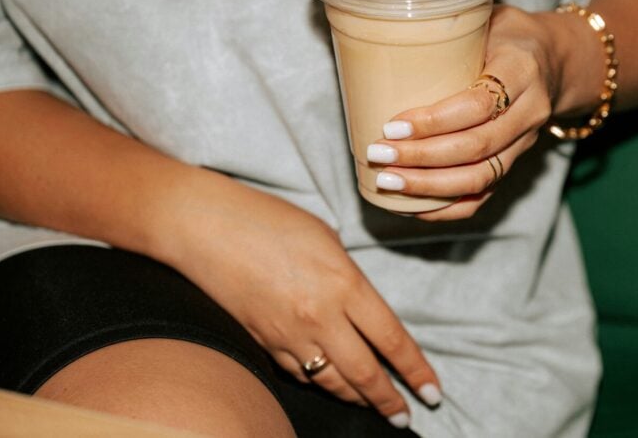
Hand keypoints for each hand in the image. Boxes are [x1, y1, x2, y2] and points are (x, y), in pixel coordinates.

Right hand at [165, 179, 440, 424]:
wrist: (205, 228)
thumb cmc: (269, 220)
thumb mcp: (326, 238)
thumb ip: (348, 277)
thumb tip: (361, 303)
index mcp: (344, 285)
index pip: (392, 340)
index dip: (416, 371)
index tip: (432, 390)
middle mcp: (320, 318)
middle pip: (365, 374)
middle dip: (389, 401)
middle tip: (405, 417)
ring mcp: (288, 336)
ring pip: (331, 382)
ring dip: (356, 398)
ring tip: (374, 405)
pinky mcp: (263, 343)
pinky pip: (298, 375)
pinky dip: (319, 383)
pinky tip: (330, 384)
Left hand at [366, 5, 562, 220]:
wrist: (555, 58)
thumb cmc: (507, 33)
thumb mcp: (487, 16)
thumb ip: (448, 25)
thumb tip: (382, 27)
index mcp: (522, 69)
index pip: (478, 105)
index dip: (433, 121)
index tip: (391, 124)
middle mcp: (529, 110)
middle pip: (477, 147)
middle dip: (422, 158)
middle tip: (378, 155)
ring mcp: (525, 141)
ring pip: (481, 176)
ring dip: (429, 186)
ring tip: (387, 181)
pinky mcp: (516, 161)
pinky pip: (485, 193)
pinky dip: (448, 206)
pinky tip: (413, 205)